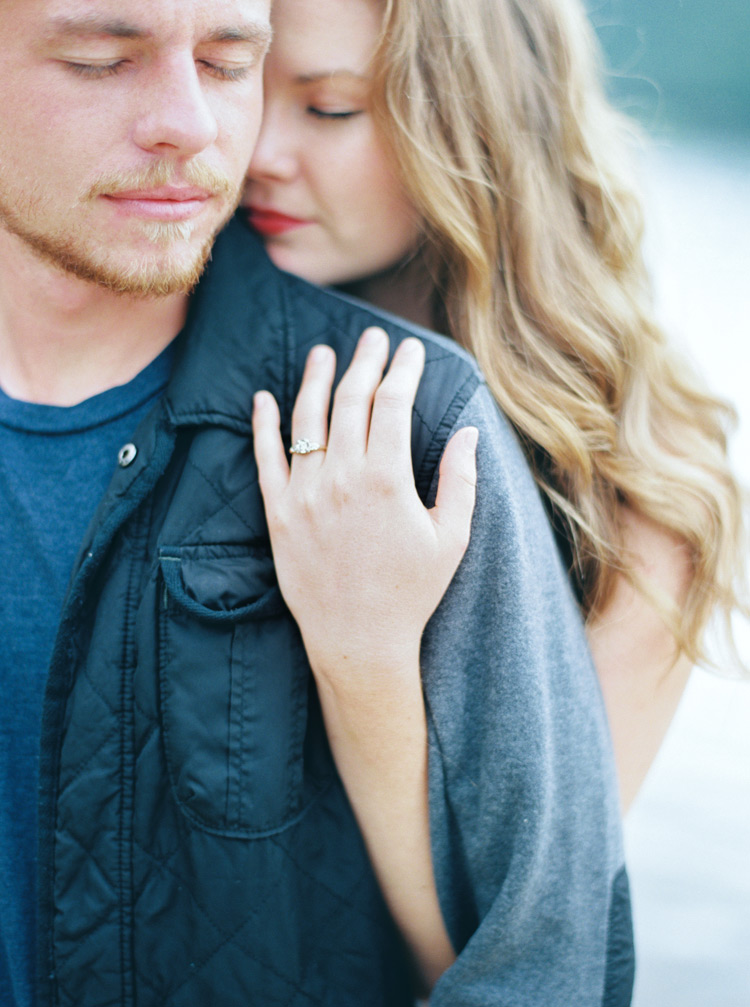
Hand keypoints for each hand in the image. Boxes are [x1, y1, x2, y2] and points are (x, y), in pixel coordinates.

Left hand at [252, 326, 477, 684]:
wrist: (358, 641)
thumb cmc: (412, 593)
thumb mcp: (451, 538)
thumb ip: (461, 480)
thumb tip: (469, 432)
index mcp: (386, 480)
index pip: (392, 403)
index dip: (402, 369)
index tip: (409, 350)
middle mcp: (340, 478)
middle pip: (351, 401)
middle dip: (364, 362)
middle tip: (373, 338)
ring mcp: (304, 494)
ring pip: (306, 421)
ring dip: (316, 380)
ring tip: (324, 353)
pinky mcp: (278, 514)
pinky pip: (265, 459)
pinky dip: (262, 425)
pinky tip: (263, 398)